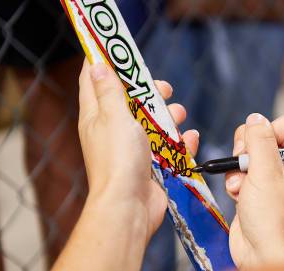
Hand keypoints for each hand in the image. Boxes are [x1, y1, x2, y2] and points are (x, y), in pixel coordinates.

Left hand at [78, 60, 198, 241]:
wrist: (130, 206)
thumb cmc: (119, 161)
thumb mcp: (114, 117)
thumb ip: (110, 91)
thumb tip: (98, 65)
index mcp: (97, 117)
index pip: (94, 82)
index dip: (105, 63)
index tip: (120, 51)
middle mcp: (112, 131)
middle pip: (130, 102)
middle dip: (149, 92)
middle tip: (163, 88)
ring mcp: (132, 150)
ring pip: (153, 124)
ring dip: (169, 117)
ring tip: (179, 114)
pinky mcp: (151, 166)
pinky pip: (168, 148)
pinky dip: (180, 143)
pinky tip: (189, 139)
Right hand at [225, 113, 283, 268]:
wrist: (263, 254)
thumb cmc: (273, 220)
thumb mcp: (266, 172)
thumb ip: (260, 140)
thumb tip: (255, 118)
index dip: (268, 132)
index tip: (260, 150)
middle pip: (262, 136)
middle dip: (247, 150)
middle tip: (247, 167)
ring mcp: (271, 180)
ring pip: (247, 154)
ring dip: (239, 170)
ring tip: (244, 188)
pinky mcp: (255, 191)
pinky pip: (239, 173)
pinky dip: (235, 183)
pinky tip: (239, 197)